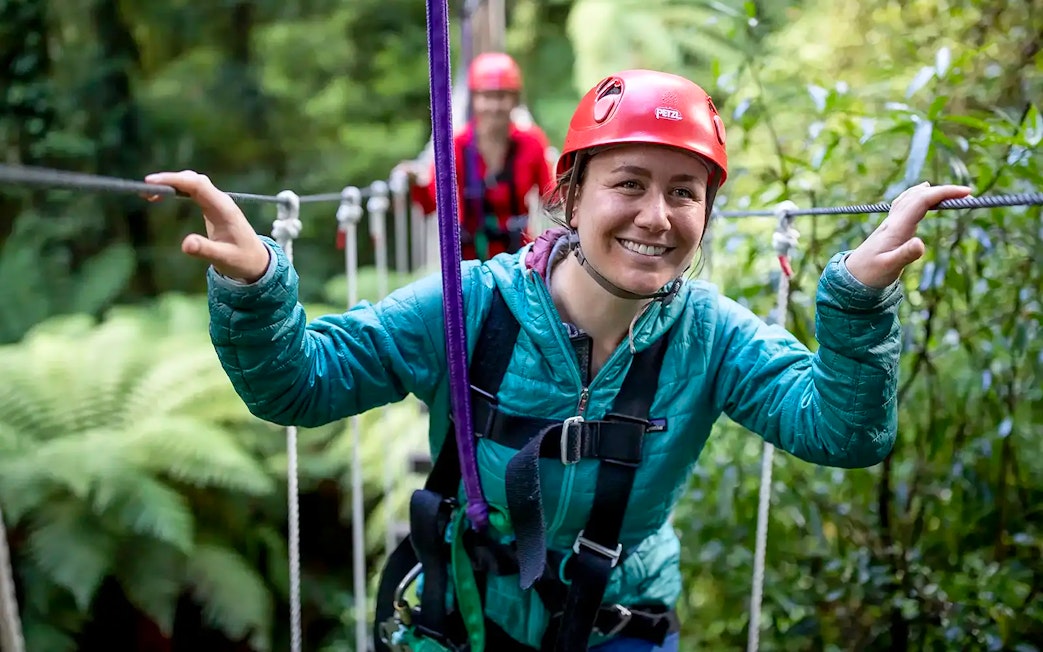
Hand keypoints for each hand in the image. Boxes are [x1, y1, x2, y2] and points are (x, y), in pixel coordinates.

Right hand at [144, 170, 270, 281]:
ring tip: (148, 193)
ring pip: (192, 183)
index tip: (152, 182)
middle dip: (169, 180)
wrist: (257, 261)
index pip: (198, 185)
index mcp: (224, 209)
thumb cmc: (242, 260)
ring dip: (172, 184)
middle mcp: (221, 201)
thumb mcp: (224, 259)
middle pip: (194, 180)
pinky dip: (177, 190)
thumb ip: (205, 250)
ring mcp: (217, 203)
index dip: (175, 180)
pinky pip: (193, 191)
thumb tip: (186, 244)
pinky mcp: (213, 207)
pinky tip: (162, 196)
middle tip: (145, 189)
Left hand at [844, 182, 971, 287]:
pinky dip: (918, 195)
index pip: (922, 200)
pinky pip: (905, 203)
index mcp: (896, 227)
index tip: (966, 193)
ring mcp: (890, 223)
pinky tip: (921, 193)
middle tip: (967, 193)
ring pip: (910, 197)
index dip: (944, 193)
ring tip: (950, 190)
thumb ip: (905, 255)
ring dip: (931, 190)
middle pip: (918, 195)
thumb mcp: (889, 268)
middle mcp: (893, 220)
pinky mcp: (890, 228)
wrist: (851, 277)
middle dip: (943, 190)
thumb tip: (921, 244)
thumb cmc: (870, 274)